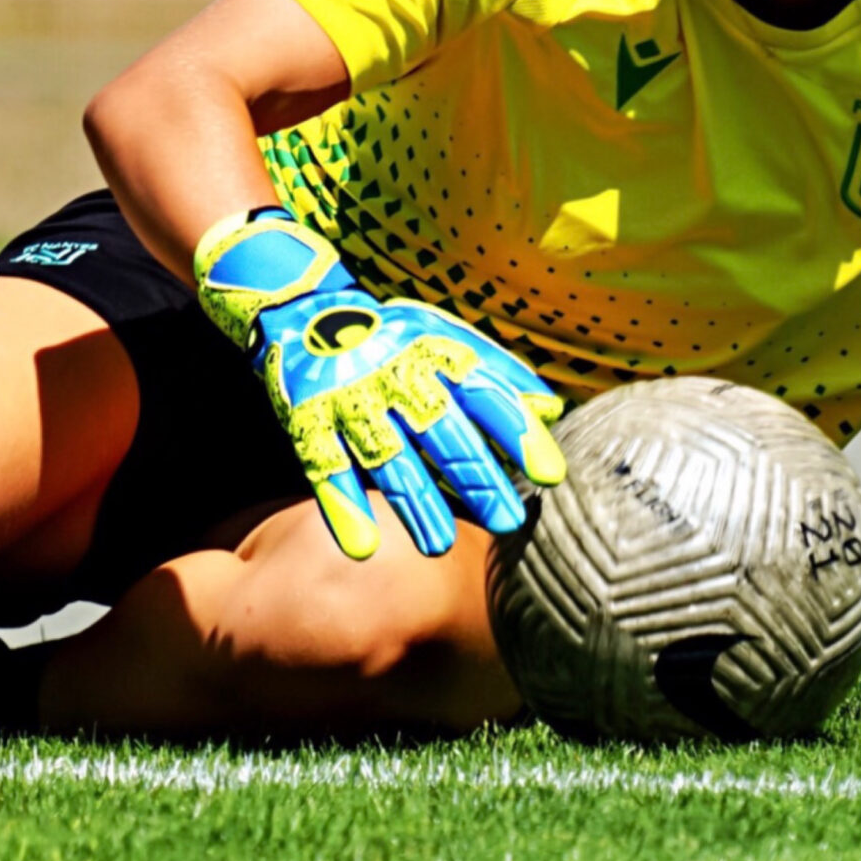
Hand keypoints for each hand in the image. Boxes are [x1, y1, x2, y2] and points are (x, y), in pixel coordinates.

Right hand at [195, 208, 567, 559]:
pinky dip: (343, 507)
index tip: (551, 474)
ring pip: (387, 457)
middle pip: (441, 431)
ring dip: (414, 502)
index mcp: (434, 353)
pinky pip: (327, 468)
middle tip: (505, 521)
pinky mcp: (310, 421)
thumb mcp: (446, 339)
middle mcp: (395, 375)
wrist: (307, 313)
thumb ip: (498, 373)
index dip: (517, 433)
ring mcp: (351, 399)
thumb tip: (553, 410)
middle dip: (475, 477)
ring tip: (439, 546)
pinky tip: (364, 546)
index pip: (484, 394)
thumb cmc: (394, 338)